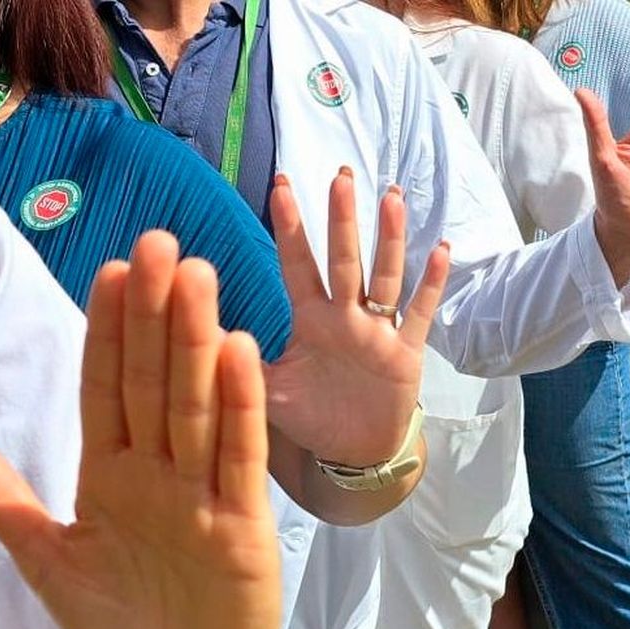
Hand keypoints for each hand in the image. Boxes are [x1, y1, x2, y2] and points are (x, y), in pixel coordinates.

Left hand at [0, 231, 287, 628]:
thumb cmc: (125, 624)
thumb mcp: (49, 564)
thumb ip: (4, 504)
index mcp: (112, 474)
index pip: (107, 389)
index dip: (106, 332)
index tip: (107, 270)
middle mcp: (160, 472)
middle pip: (154, 382)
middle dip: (152, 315)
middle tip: (155, 244)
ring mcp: (203, 495)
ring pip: (197, 406)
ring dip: (194, 342)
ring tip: (192, 276)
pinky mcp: (242, 526)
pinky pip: (238, 459)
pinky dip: (239, 408)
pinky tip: (237, 350)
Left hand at [265, 170, 450, 466]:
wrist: (354, 451)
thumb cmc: (311, 415)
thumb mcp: (269, 389)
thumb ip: (236, 360)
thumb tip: (186, 332)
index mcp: (311, 319)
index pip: (298, 265)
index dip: (290, 228)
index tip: (280, 185)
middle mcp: (344, 316)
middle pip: (344, 260)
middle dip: (342, 219)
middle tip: (341, 176)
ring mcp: (377, 331)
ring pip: (385, 277)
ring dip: (390, 239)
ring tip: (392, 199)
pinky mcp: (405, 353)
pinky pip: (420, 314)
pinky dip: (432, 285)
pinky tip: (443, 250)